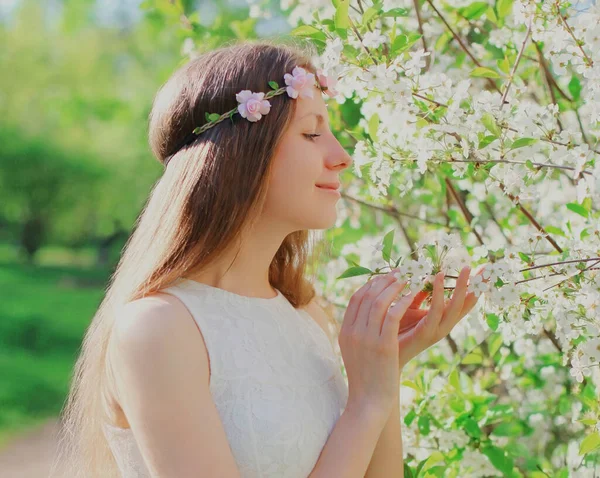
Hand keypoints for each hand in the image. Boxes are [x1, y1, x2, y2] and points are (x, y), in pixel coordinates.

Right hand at [339, 272, 418, 417]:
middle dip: (384, 281)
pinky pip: (392, 316)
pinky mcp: (383, 346)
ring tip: (408, 279)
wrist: (368, 402)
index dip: (370, 285)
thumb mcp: (355, 352)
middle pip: (366, 296)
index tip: (384, 277)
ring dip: (394, 287)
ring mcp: (366, 338)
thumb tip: (366, 316)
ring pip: (379, 302)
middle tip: (399, 272)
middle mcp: (353, 332)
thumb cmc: (366, 379)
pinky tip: (413, 296)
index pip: (356, 299)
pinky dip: (403, 302)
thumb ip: (358, 333)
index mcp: (345, 331)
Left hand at [388, 265, 486, 369]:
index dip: (474, 287)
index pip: (463, 302)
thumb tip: (425, 277)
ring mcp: (437, 331)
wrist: (384, 353)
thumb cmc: (395, 329)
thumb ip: (419, 296)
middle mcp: (444, 325)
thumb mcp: (410, 308)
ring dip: (461, 287)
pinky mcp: (426, 333)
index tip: (484, 271)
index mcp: (442, 319)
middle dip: (476, 286)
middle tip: (484, 268)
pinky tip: (437, 277)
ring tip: (466, 269)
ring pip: (455, 307)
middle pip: (466, 304)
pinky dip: (439, 294)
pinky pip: (435, 311)